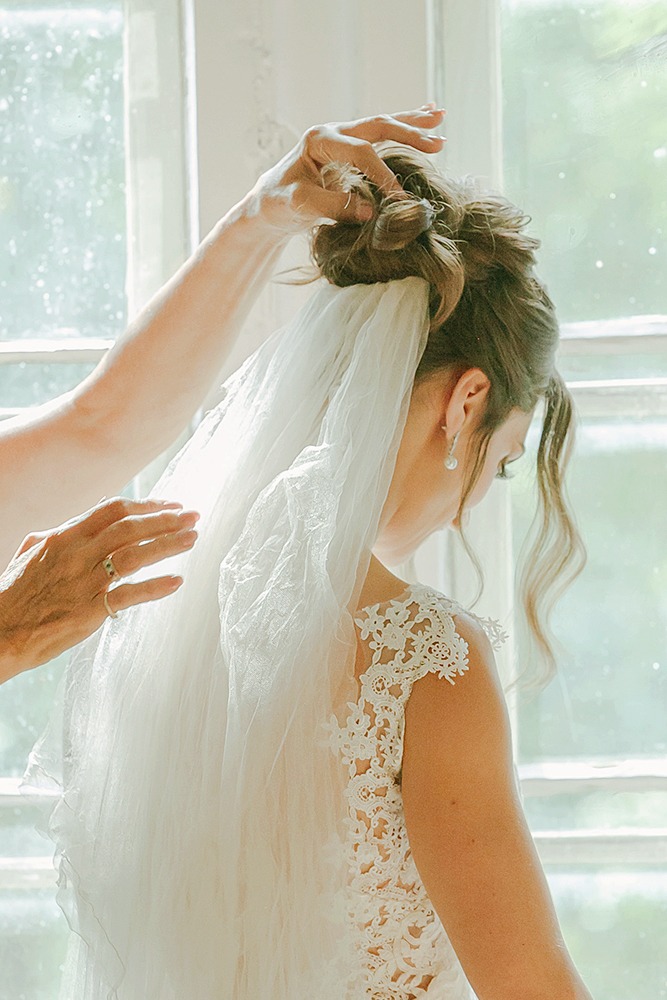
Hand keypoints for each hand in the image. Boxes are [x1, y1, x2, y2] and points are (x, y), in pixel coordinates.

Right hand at [0, 497, 199, 683]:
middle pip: (130, 527)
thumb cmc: (15, 593)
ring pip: (135, 555)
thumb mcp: (33, 551)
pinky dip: (155, 587)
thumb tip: (87, 518)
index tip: (172, 505)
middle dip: (166, 520)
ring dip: (168, 545)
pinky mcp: (89, 610)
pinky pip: (129, 595)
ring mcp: (84, 582)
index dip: (147, 505)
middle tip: (194, 517)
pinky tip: (176, 581)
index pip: (114, 510)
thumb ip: (63, 533)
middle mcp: (77, 553)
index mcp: (65, 536)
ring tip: (192, 539)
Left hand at [244, 102, 445, 235]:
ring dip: (413, 122)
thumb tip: (371, 210)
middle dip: (409, 134)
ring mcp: (342, 135)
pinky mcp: (348, 146)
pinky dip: (404, 124)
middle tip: (438, 144)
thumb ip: (333, 206)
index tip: (400, 199)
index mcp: (320, 140)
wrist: (269, 202)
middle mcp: (333, 131)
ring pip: (382, 123)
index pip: (361, 152)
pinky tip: (426, 113)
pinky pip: (380, 132)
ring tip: (441, 118)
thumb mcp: (300, 207)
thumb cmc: (280, 204)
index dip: (383, 174)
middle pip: (377, 126)